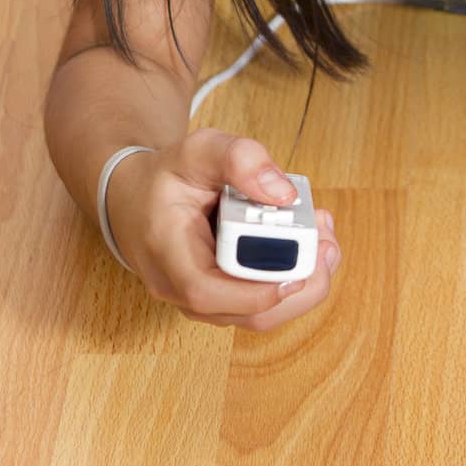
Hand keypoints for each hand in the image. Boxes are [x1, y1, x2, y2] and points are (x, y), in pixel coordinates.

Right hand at [107, 127, 342, 331]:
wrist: (137, 202)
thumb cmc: (167, 178)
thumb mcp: (198, 150)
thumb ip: (239, 159)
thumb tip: (284, 193)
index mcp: (166, 252)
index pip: (205, 291)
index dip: (255, 291)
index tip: (296, 269)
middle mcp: (180, 289)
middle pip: (247, 313)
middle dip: (300, 282)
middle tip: (328, 239)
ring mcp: (201, 301)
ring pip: (261, 316)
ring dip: (304, 283)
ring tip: (325, 237)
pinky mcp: (222, 301)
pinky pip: (262, 304)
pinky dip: (293, 280)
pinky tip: (311, 245)